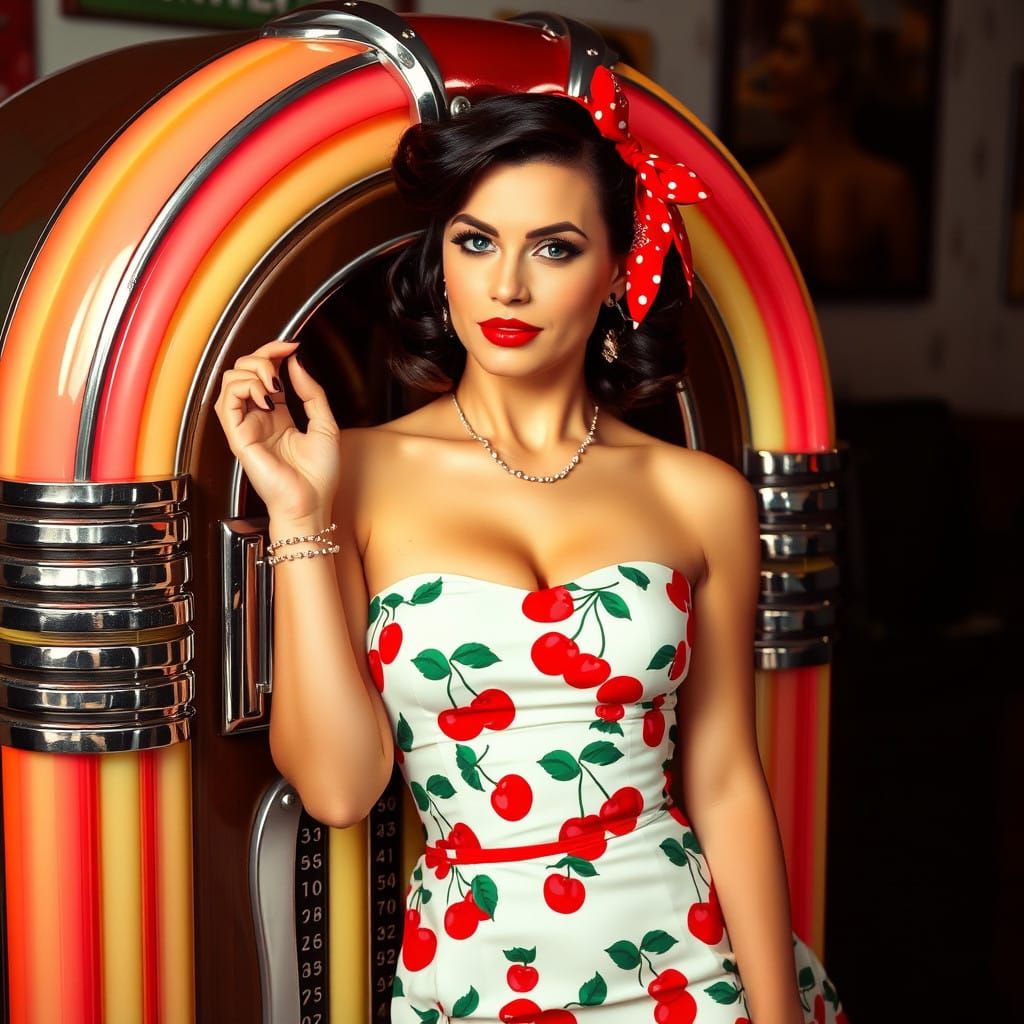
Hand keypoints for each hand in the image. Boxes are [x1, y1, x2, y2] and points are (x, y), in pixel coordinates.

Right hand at [213, 339, 341, 521]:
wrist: (312, 505)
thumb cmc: (318, 477)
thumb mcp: (326, 424)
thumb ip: (312, 392)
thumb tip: (296, 363)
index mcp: (278, 415)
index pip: (265, 373)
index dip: (274, 353)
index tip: (292, 346)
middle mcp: (259, 418)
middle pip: (244, 371)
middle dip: (262, 356)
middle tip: (282, 362)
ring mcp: (246, 427)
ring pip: (230, 381)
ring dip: (252, 371)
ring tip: (274, 383)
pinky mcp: (238, 437)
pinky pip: (226, 402)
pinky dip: (243, 388)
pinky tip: (266, 396)